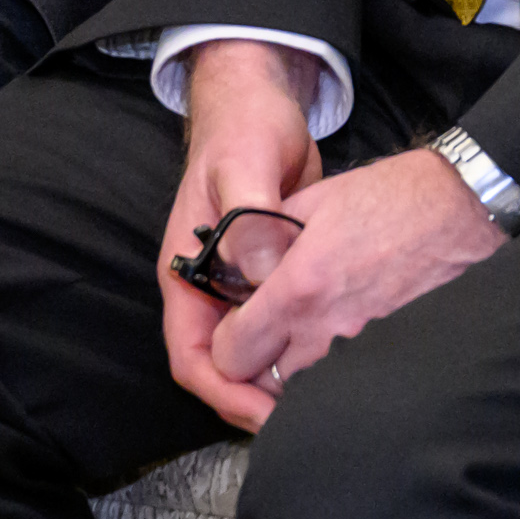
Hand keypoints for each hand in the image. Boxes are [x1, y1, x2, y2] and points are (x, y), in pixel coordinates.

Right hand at [160, 40, 327, 429]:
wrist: (262, 101)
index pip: (191, 353)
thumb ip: (251, 220)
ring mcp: (238, 283)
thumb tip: (260, 275)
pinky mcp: (270, 274)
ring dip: (279, 376)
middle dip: (255, 397)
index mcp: (185, 271)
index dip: (223, 389)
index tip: (260, 412)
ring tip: (323, 395)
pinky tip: (334, 354)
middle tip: (303, 417)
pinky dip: (299, 345)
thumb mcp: (245, 165)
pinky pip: (279, 326)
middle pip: (223, 364)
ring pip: (252, 350)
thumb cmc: (243, 127)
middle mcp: (208, 286)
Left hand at [201, 149, 502, 417]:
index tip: (240, 323)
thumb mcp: (317, 200)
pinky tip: (345, 343)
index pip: (231, 356)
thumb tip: (236, 265)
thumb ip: (266, 235)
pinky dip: (336, 374)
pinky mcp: (394, 360)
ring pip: (305, 392)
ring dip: (297, 372)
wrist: (468, 212)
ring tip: (308, 337)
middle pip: (263, 385)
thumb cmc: (395, 199)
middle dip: (259, 363)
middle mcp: (326, 333)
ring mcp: (363, 353)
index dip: (227, 342)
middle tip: (271, 334)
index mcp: (298, 290)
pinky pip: (348, 384)